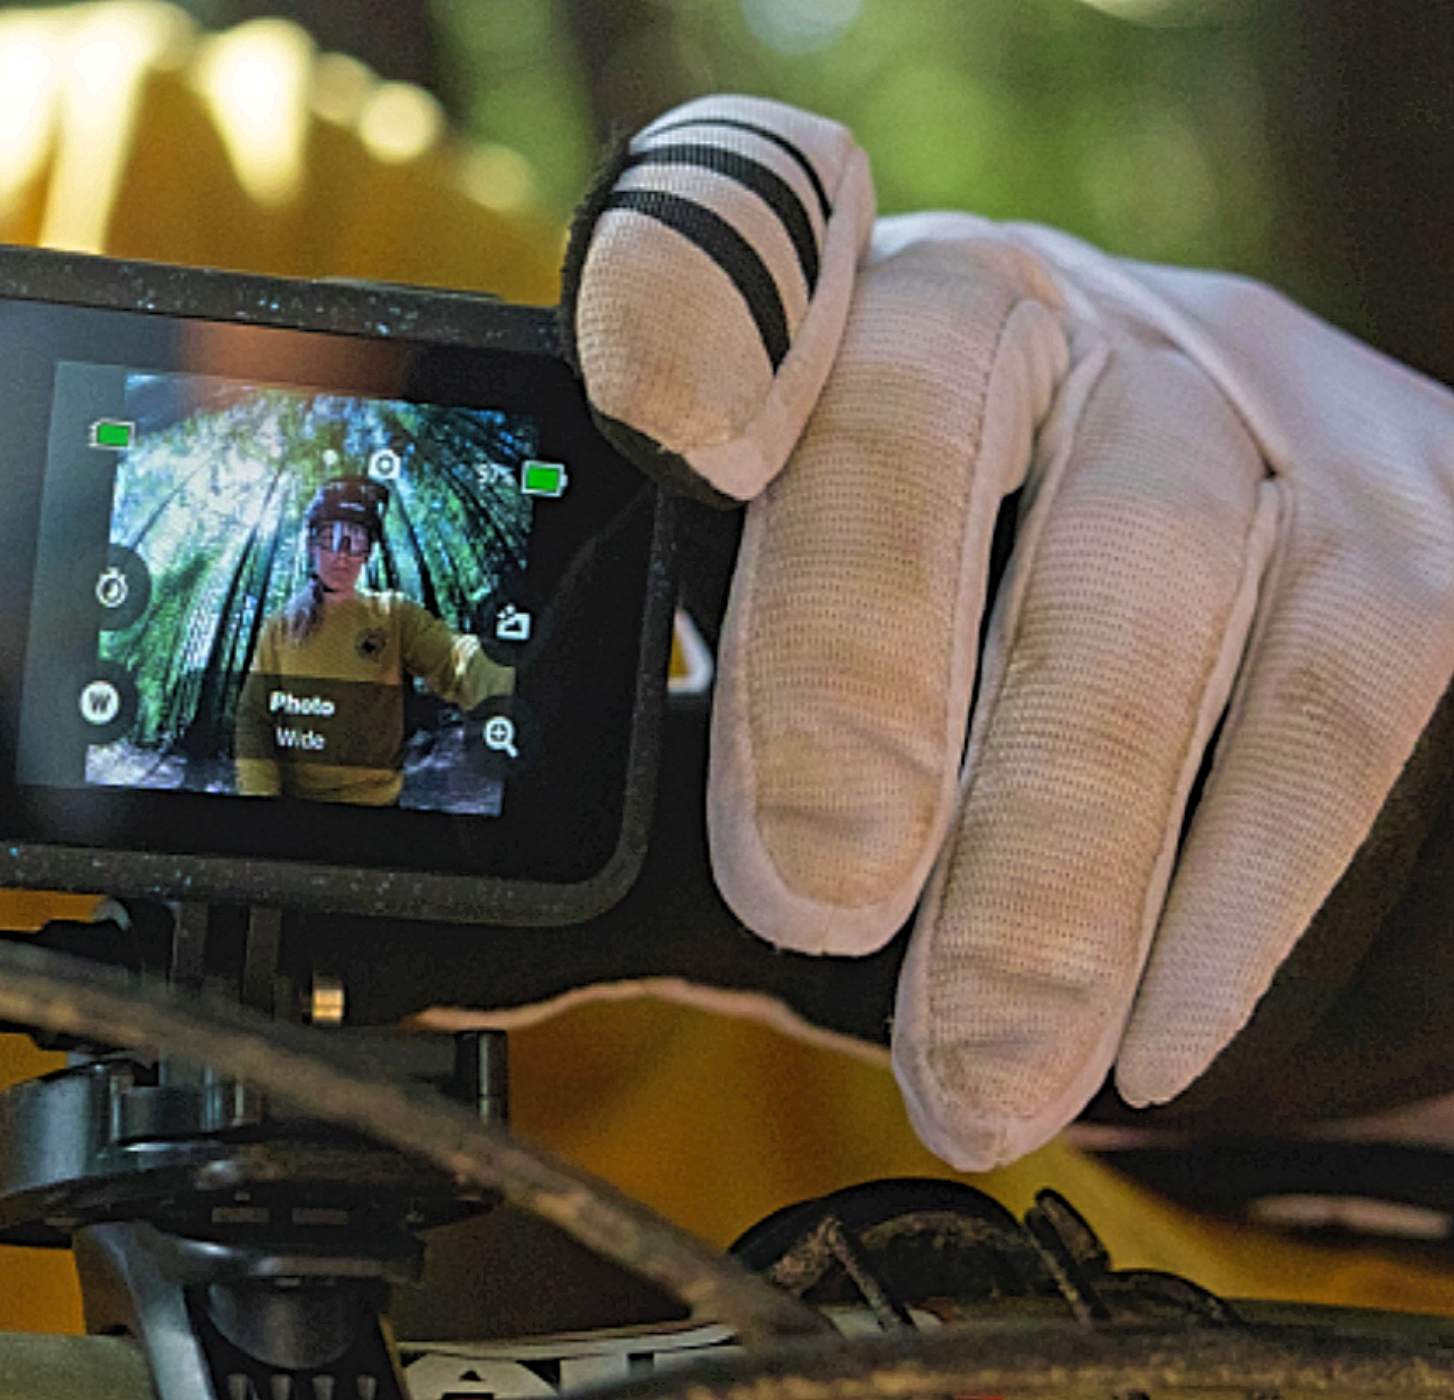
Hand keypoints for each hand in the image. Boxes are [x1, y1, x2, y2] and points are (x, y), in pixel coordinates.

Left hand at [566, 95, 1453, 1167]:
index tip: (654, 414)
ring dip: (1049, 859)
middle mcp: (1031, 320)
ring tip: (974, 1066)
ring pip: (1143, 576)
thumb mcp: (779, 730)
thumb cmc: (956, 722)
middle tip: (812, 899)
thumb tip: (409, 974)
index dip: (700, 282)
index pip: (755, 216)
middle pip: (934, 401)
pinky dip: (1228, 892)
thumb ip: (632, 817)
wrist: (1246, 741)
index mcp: (831, 332)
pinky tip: (1148, 1032)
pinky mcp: (1410, 542)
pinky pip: (1325, 704)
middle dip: (858, 656)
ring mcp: (1234, 410)